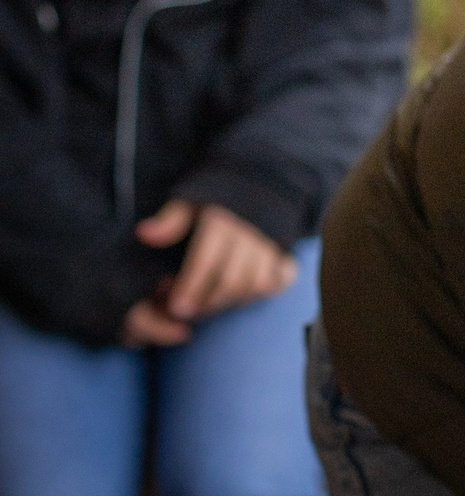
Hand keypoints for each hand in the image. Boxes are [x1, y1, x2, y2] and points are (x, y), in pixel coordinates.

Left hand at [124, 202, 297, 345]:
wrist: (263, 182)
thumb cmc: (217, 199)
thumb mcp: (190, 201)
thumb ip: (170, 220)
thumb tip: (145, 234)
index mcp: (223, 220)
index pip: (205, 262)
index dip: (190, 288)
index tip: (176, 308)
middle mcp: (251, 232)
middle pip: (231, 280)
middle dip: (209, 303)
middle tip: (191, 313)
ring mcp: (273, 243)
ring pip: (256, 284)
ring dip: (233, 301)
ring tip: (212, 305)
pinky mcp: (287, 251)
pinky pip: (281, 279)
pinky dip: (264, 291)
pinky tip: (242, 295)